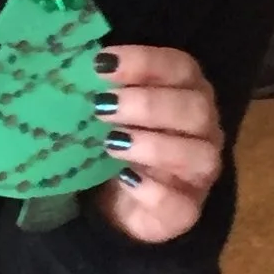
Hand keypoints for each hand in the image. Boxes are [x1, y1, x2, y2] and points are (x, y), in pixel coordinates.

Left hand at [87, 45, 222, 245]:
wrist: (120, 203)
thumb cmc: (118, 141)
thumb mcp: (110, 111)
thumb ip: (103, 88)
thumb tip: (71, 65)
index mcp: (187, 92)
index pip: (181, 67)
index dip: (145, 62)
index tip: (102, 65)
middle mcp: (203, 129)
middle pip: (195, 108)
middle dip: (148, 104)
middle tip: (102, 106)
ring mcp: (201, 172)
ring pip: (199, 154)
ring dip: (154, 145)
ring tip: (112, 143)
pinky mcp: (188, 211)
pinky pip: (182, 203)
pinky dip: (153, 190)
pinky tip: (126, 179)